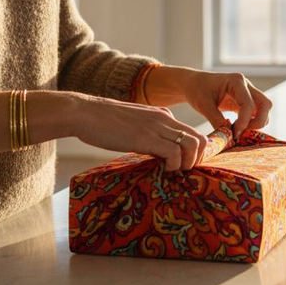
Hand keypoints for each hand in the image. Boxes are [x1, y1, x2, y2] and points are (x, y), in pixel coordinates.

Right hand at [70, 94, 206, 170]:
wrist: (85, 113)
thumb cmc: (104, 122)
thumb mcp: (134, 125)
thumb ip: (149, 134)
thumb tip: (156, 153)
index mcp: (163, 115)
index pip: (193, 133)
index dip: (194, 153)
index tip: (183, 165)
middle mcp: (165, 119)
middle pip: (200, 139)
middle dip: (196, 160)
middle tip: (181, 171)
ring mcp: (157, 127)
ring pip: (193, 145)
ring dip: (188, 163)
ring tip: (173, 171)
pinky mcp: (146, 137)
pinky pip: (174, 152)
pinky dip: (174, 165)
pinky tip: (162, 169)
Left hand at [175, 70, 273, 139]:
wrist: (193, 84)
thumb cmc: (197, 90)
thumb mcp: (203, 106)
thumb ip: (217, 120)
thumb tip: (228, 138)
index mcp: (236, 81)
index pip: (248, 103)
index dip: (244, 122)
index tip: (234, 134)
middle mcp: (246, 85)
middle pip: (265, 104)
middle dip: (259, 122)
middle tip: (243, 133)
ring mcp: (248, 92)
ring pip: (264, 109)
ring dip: (256, 123)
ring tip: (238, 132)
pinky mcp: (245, 100)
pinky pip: (256, 112)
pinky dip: (251, 122)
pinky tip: (238, 129)